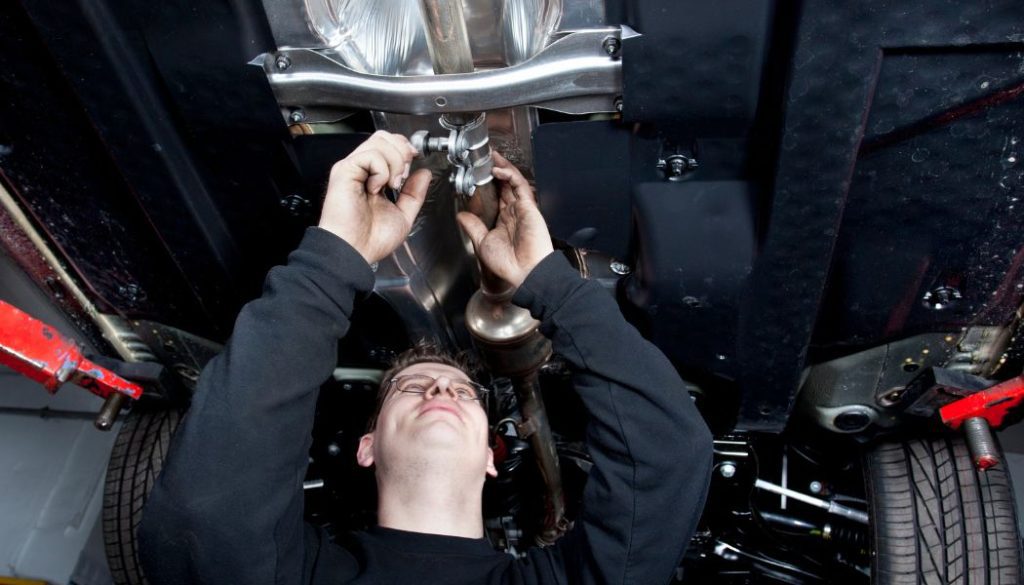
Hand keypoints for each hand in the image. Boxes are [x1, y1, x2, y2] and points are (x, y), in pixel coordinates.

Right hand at [318, 131, 431, 263]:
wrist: (355, 252)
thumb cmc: (371, 240)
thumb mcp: (403, 215)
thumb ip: (414, 194)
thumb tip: (424, 173)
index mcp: (373, 177)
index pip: (388, 144)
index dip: (405, 149)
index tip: (413, 165)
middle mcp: (361, 170)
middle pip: (384, 136)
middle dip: (402, 152)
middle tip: (403, 176)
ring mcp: (352, 168)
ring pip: (379, 141)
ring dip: (394, 162)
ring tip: (391, 185)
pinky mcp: (344, 171)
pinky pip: (370, 154)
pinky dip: (381, 170)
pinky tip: (376, 188)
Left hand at [456, 152, 553, 288]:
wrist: (526, 272)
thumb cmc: (508, 264)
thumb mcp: (482, 243)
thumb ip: (473, 226)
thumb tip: (461, 215)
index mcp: (503, 221)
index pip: (495, 196)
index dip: (487, 184)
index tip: (477, 174)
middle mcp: (513, 212)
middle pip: (504, 185)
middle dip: (495, 170)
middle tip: (485, 157)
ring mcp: (522, 208)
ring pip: (512, 182)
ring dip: (502, 167)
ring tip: (491, 156)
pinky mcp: (529, 207)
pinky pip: (519, 186)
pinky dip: (509, 175)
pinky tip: (498, 169)